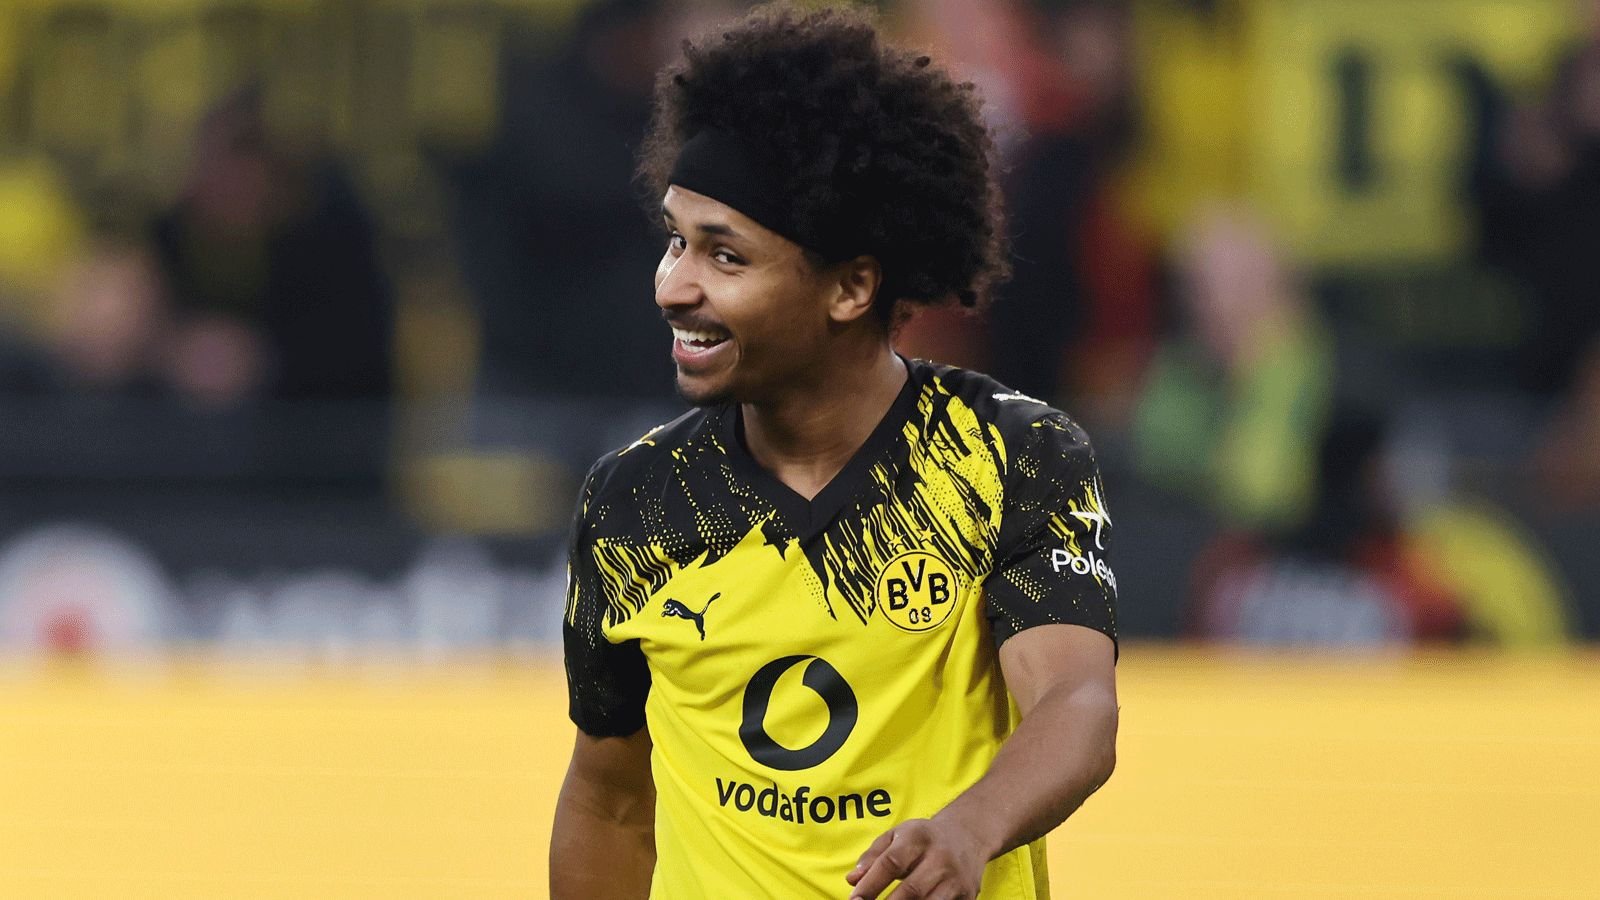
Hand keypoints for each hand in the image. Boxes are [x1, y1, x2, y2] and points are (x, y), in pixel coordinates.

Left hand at [845, 816, 987, 899]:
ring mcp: (957, 879)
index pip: (891, 862)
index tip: (855, 899)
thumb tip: (852, 880)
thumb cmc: (924, 838)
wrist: (968, 835)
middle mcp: (941, 858)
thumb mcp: (897, 836)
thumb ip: (873, 857)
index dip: (870, 884)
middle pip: (912, 890)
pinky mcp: (968, 895)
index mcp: (919, 838)